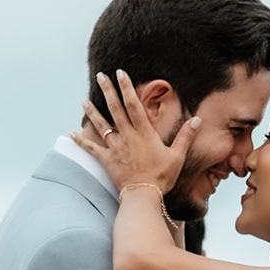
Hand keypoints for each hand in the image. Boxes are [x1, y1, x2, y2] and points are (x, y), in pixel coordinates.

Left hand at [72, 70, 199, 194]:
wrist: (143, 196)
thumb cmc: (162, 177)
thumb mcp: (177, 156)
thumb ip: (186, 136)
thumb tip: (198, 119)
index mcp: (144, 133)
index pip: (134, 104)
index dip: (127, 87)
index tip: (121, 73)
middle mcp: (127, 136)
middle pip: (115, 109)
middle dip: (107, 90)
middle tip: (100, 75)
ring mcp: (115, 148)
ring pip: (101, 125)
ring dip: (92, 111)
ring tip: (83, 100)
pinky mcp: (107, 161)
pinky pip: (92, 149)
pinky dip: (81, 141)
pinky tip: (71, 133)